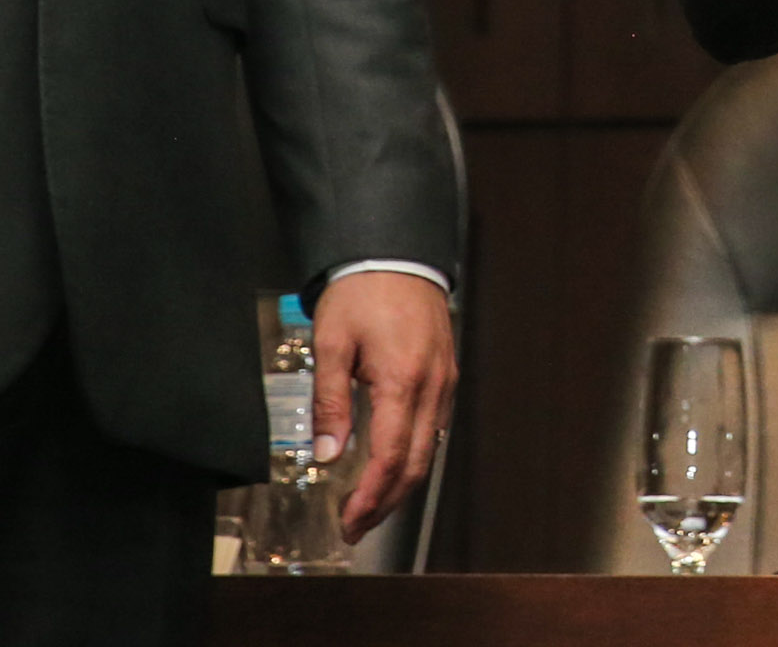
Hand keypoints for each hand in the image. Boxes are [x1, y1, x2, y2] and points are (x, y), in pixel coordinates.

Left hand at [309, 270, 457, 543]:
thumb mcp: (332, 345)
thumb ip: (330, 403)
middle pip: (417, 463)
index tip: (349, 521)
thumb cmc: (363, 294)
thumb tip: (326, 454)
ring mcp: (444, 381)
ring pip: (430, 449)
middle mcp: (431, 386)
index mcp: (402, 381)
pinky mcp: (445, 374)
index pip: (391, 457)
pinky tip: (393, 466)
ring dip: (402, 484)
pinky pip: (434, 427)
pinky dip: (414, 457)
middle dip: (386, 503)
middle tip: (356, 528)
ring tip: (370, 506)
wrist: (398, 256)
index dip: (370, 497)